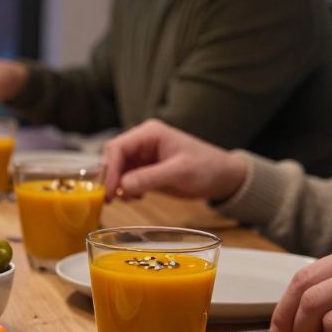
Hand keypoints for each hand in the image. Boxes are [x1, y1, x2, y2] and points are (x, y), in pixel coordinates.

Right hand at [101, 119, 248, 201]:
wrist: (222, 177)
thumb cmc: (207, 168)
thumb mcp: (179, 172)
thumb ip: (150, 178)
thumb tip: (122, 186)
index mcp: (150, 133)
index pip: (117, 147)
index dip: (109, 169)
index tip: (109, 191)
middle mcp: (142, 142)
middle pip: (112, 157)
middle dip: (110, 178)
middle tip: (111, 199)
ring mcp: (142, 156)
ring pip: (116, 169)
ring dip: (117, 186)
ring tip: (129, 199)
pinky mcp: (144, 170)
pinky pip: (125, 179)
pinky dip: (125, 190)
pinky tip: (138, 197)